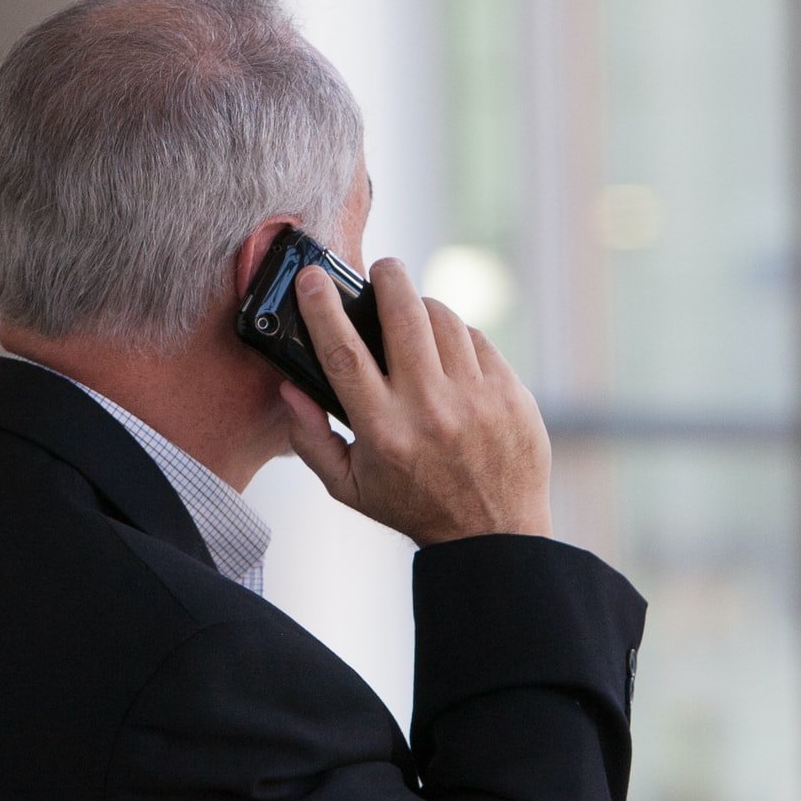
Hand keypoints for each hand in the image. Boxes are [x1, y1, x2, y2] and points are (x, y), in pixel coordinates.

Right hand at [280, 258, 552, 546]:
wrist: (494, 533)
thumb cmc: (413, 505)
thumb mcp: (349, 488)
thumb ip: (311, 440)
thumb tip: (290, 388)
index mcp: (383, 431)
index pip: (344, 354)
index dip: (323, 309)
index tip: (312, 278)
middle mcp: (429, 410)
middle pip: (403, 316)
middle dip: (388, 278)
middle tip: (382, 268)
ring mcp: (475, 399)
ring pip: (444, 319)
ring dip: (423, 306)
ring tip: (414, 315)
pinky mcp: (510, 393)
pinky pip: (478, 339)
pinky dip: (458, 336)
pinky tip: (449, 352)